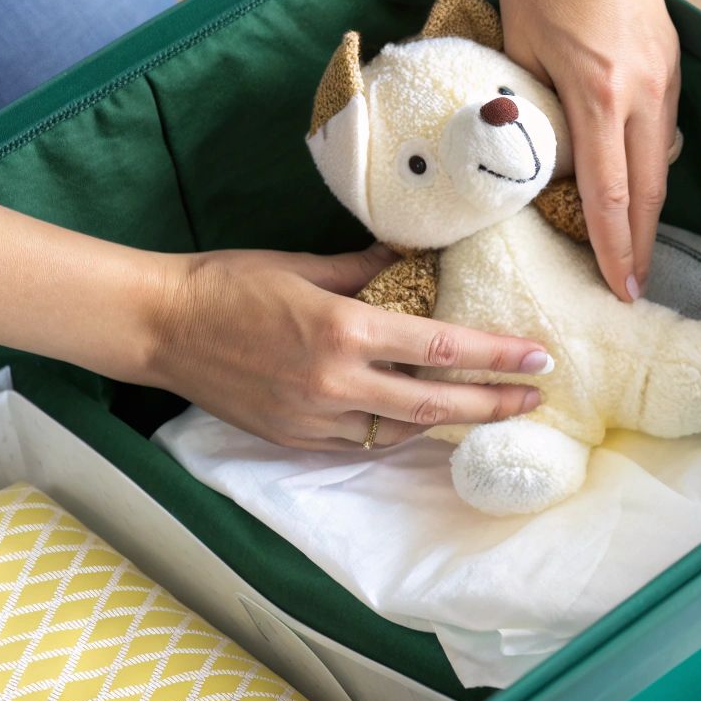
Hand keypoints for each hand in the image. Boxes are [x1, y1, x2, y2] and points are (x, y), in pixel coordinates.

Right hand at [146, 245, 550, 449]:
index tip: (538, 359)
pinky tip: (417, 418)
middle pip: (437, 405)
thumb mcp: (305, 265)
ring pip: (402, 431)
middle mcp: (337, 382)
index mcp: (345, 329)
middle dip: (494, 405)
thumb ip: (367, 268)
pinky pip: (362, 443)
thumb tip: (416, 257)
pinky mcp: (296, 440)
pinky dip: (395, 431)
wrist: (161, 326)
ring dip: (447, 421)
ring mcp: (316, 418)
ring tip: (484, 407)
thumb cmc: (231, 283)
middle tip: (535, 399)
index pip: (442, 347)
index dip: (497, 357)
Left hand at [499, 0, 678, 301]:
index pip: (610, 193)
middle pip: (648, 191)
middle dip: (641, 245)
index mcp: (601, 92)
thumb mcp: (518, 40)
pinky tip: (632, 180)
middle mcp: (643, 92)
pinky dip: (648, 166)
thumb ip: (528, 106)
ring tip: (632, 247)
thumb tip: (530, 154)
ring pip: (660, 163)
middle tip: (634, 288)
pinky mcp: (670, 63)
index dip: (614, 249)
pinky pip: (661, 129)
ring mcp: (664, 77)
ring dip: (647, 210)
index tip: (620, 289)